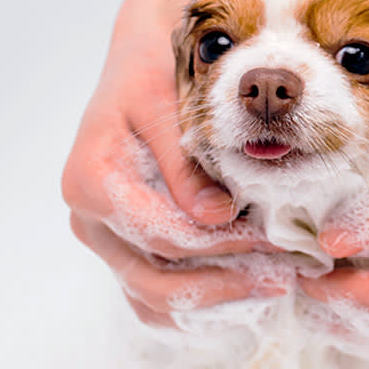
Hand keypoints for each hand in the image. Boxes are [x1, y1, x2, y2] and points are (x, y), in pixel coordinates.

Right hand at [62, 16, 282, 328]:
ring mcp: (102, 236)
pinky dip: (193, 305)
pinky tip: (241, 295)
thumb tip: (215, 217)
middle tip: (281, 280)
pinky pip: (149, 294)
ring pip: (152, 296)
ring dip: (212, 302)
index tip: (272, 242)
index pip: (163, 235)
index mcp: (92, 181)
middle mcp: (88, 218)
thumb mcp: (166, 103)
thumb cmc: (153, 73)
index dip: (222, 244)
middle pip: (155, 278)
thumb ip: (184, 164)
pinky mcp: (119, 244)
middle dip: (223, 284)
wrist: (138, 63)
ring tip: (269, 288)